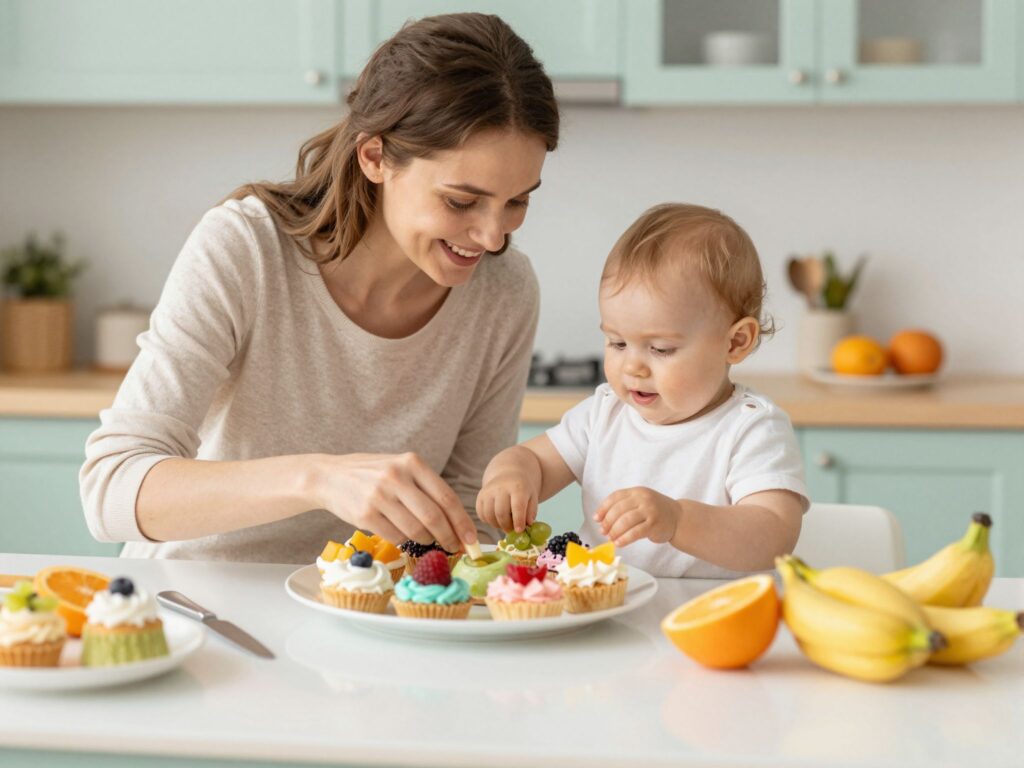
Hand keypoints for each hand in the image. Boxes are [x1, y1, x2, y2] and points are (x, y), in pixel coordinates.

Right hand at [312, 453, 475, 552]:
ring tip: (427, 540)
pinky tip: (402, 535)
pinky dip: (404, 541)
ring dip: (427, 541)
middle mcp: (397, 477)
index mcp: (412, 463)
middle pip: (434, 517)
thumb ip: (426, 488)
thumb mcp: (400, 468)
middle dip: (449, 538)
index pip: (447, 498)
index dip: (462, 522)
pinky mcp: (365, 514)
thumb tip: (456, 521)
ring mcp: (379, 496)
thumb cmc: (372, 474)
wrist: (329, 476)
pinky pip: (396, 537)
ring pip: (416, 530)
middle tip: (455, 548)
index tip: (471, 539)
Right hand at [476, 469, 537, 533]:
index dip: (518, 520)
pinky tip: (497, 519)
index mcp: (517, 487)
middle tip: (512, 530)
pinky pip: (481, 514)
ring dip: (497, 525)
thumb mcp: (532, 497)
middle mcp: (500, 487)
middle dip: (507, 526)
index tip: (519, 531)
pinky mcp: (480, 496)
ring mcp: (488, 491)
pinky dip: (489, 521)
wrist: (509, 474)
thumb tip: (528, 525)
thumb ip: (531, 512)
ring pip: (489, 515)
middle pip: (501, 513)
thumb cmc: (523, 489)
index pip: (517, 506)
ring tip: (505, 525)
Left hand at [594, 487, 679, 546]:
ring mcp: (650, 511)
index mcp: (637, 491)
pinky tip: (619, 543)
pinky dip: (624, 539)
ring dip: (614, 531)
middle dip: (607, 522)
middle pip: (618, 509)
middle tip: (603, 531)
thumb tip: (602, 520)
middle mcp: (643, 498)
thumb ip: (624, 507)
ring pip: (625, 521)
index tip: (596, 518)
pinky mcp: (654, 524)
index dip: (603, 508)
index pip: (615, 497)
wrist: (678, 518)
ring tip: (610, 538)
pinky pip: (635, 532)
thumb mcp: (641, 502)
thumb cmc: (655, 511)